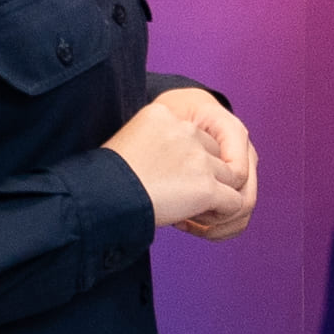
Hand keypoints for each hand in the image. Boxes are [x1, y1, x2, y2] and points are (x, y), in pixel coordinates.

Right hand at [104, 84, 256, 232]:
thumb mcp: (130, 142)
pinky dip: (222, 214)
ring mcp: (198, 159)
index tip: (166, 179)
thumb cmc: (104, 177)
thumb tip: (175, 163)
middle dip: (206, 176)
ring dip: (216, 196)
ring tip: (193, 211)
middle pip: (215, 154)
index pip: (194, 135)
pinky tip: (197, 220)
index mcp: (163, 113)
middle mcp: (186, 130)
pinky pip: (234, 202)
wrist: (100, 197)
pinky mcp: (206, 187)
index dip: (186, 161)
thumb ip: (158, 143)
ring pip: (230, 177)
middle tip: (182, 198)